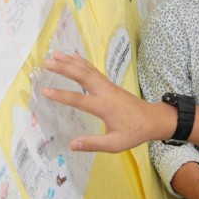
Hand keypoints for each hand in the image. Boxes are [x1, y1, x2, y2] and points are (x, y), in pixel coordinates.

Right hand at [43, 52, 170, 152]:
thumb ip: (93, 144)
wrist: (153, 119)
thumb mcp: (115, 144)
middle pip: (83, 76)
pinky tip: (73, 56)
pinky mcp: (110, 84)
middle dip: (64, 68)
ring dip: (70, 61)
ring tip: (54, 54)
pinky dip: (82, 62)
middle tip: (47, 62)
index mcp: (105, 107)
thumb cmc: (134, 132)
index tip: (45, 91)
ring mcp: (108, 86)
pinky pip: (93, 70)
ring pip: (88, 70)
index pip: (79, 100)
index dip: (61, 95)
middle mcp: (105, 92)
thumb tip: (72, 145)